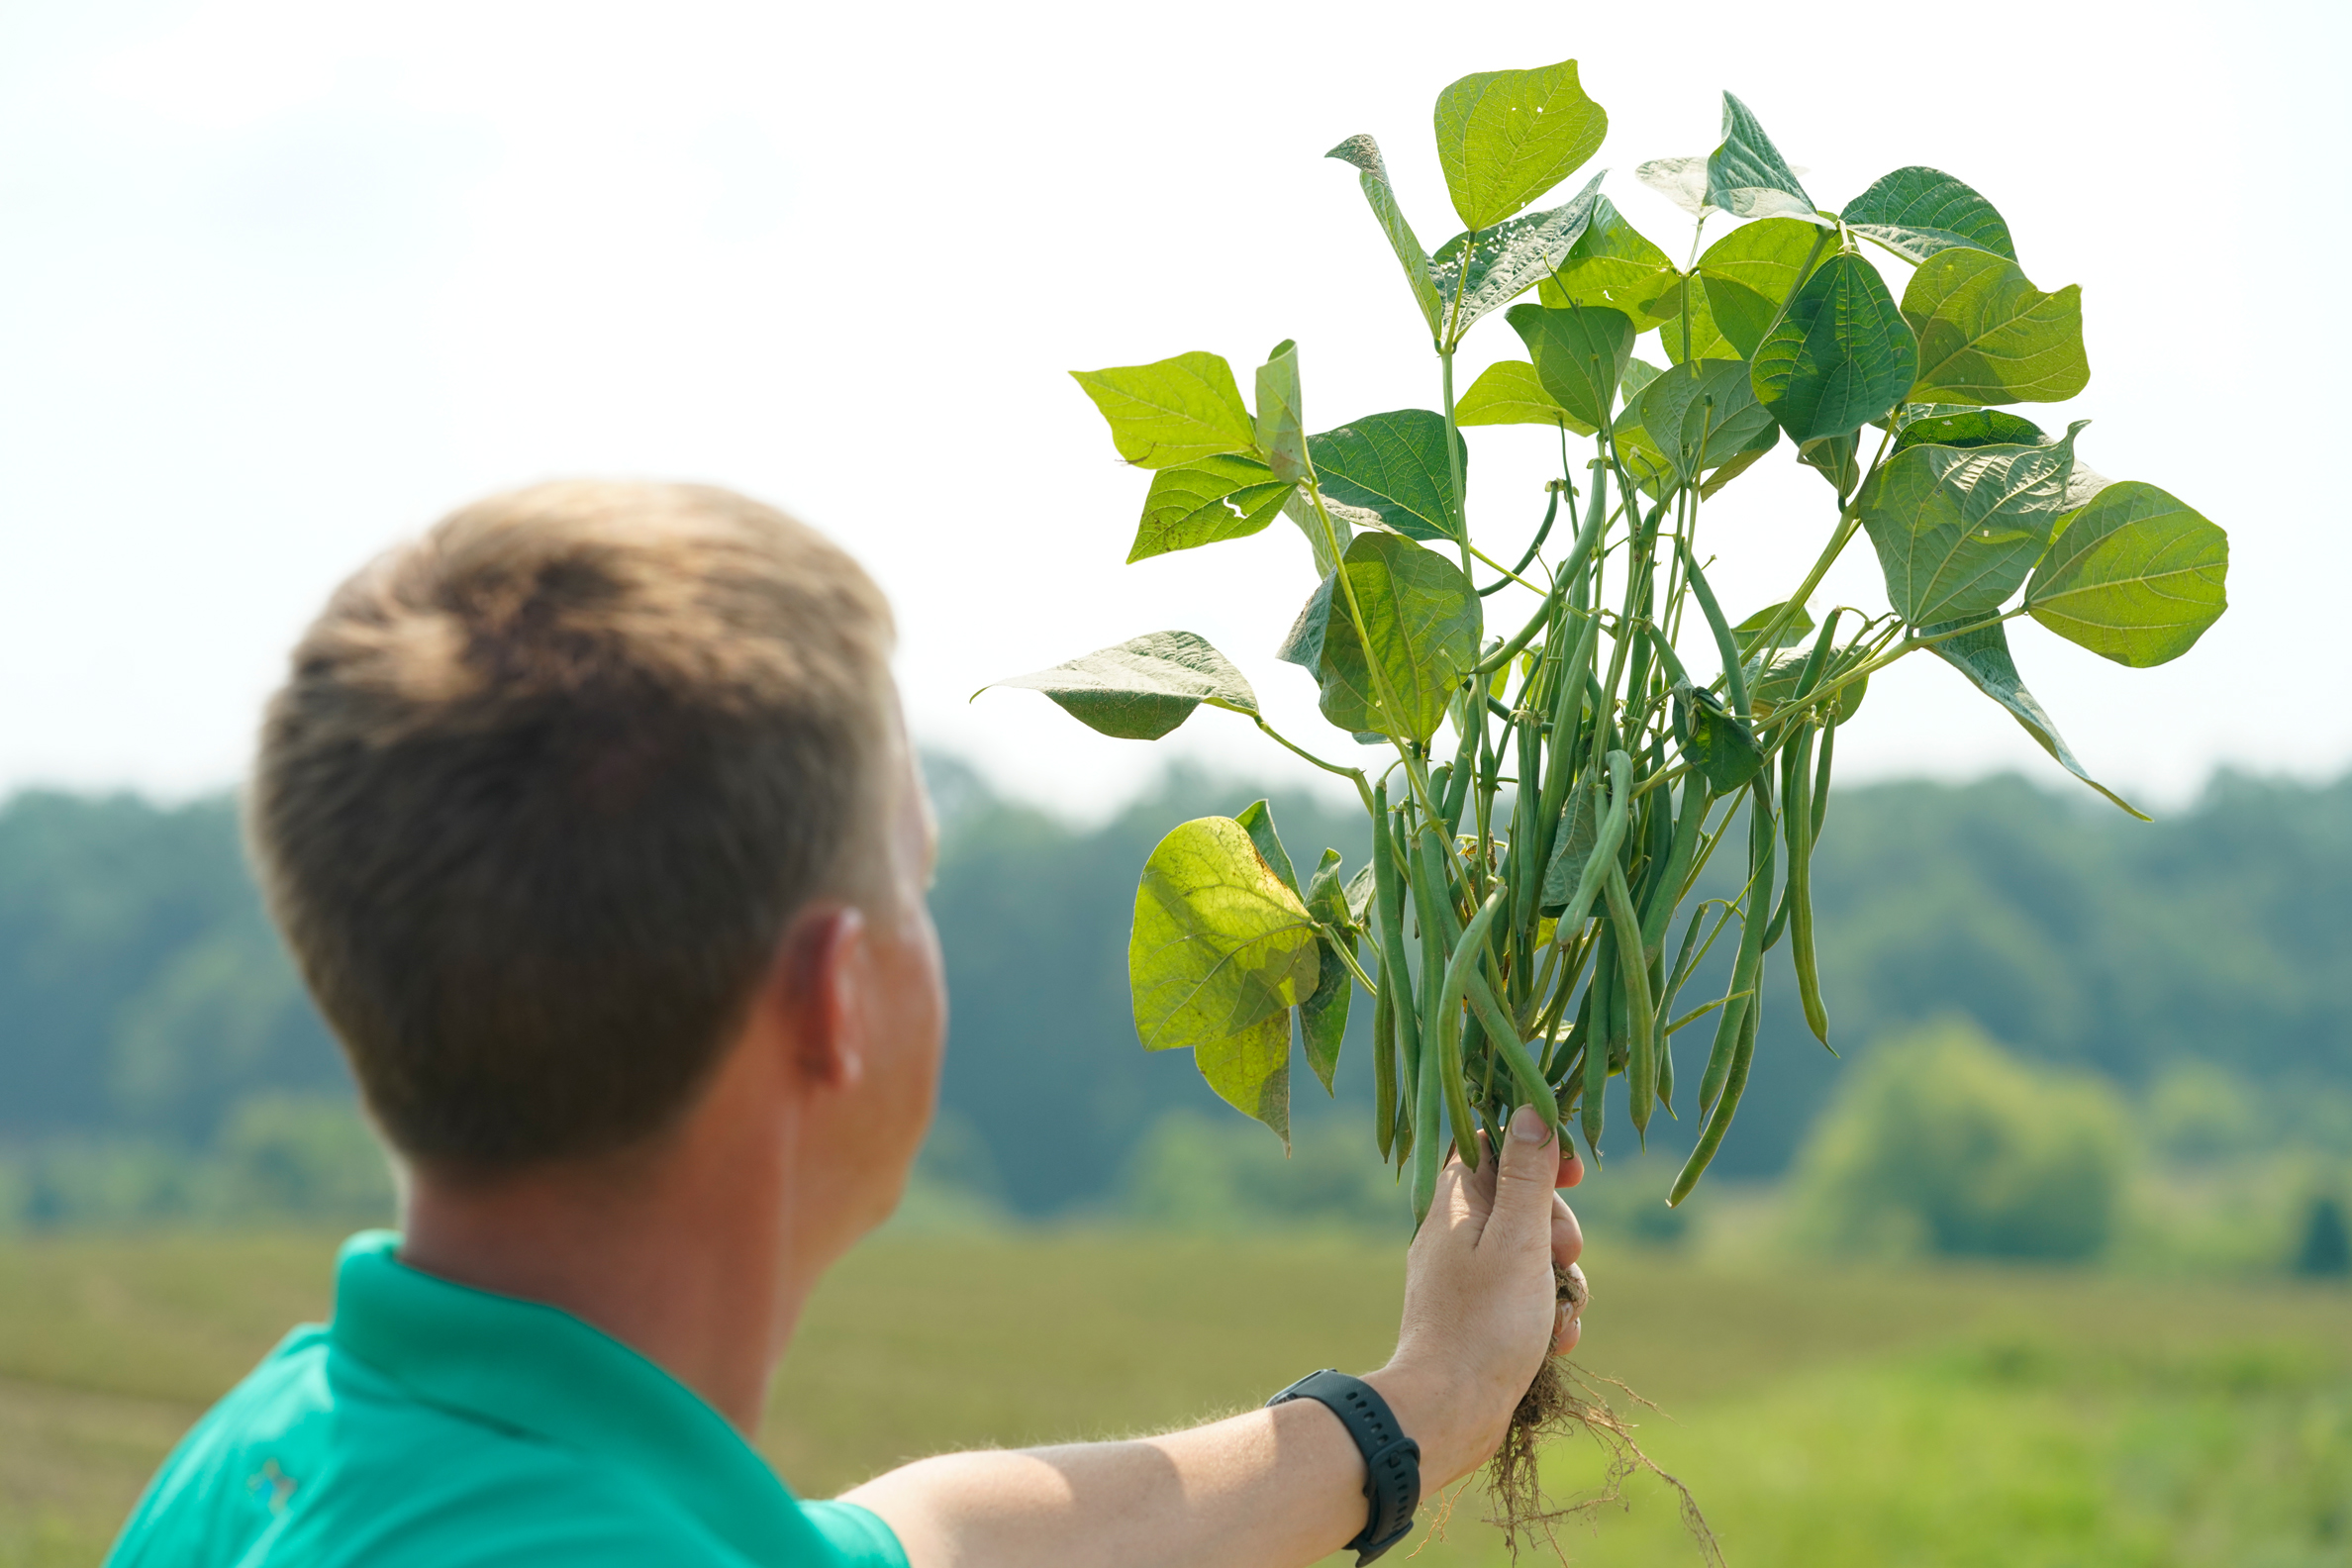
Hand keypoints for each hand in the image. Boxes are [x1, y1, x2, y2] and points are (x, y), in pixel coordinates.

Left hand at [1364, 1106, 1584, 1486]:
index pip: (1492, 1143)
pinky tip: (1555, 1343)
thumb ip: (1527, 1175)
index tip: (1573, 1174)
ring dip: (1561, 1282)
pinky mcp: (1478, 1315)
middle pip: (1523, 1202)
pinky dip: (1546, 1315)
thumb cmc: (1483, 1323)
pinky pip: (1525, 1298)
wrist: (1446, 1412)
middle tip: (1565, 1257)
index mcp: (1456, 1202)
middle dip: (1559, 1229)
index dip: (1536, 1149)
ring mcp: (1465, 1276)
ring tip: (1560, 1313)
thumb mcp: (1518, 1241)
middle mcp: (1455, 1232)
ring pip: (1533, 1254)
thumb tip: (1529, 1105)